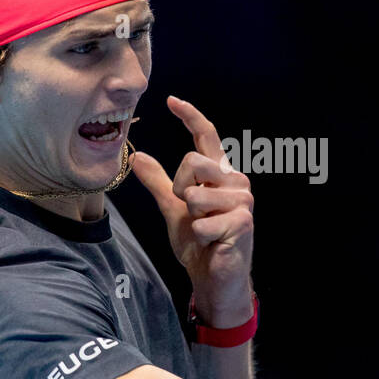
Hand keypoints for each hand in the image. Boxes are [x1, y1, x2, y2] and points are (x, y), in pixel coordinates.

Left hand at [131, 96, 253, 327]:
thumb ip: (158, 182)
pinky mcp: (242, 222)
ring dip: (191, 217)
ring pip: (195, 194)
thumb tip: (136, 157)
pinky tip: (212, 243)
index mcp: (220, 173)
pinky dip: (198, 236)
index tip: (171, 100)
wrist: (215, 277)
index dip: (190, 116)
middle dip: (179, 188)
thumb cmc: (200, 242)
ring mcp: (242, 201)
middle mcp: (236, 181)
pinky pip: (201, 223)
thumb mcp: (173, 208)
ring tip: (205, 229)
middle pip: (192, 162)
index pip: (207, 136)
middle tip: (190, 211)